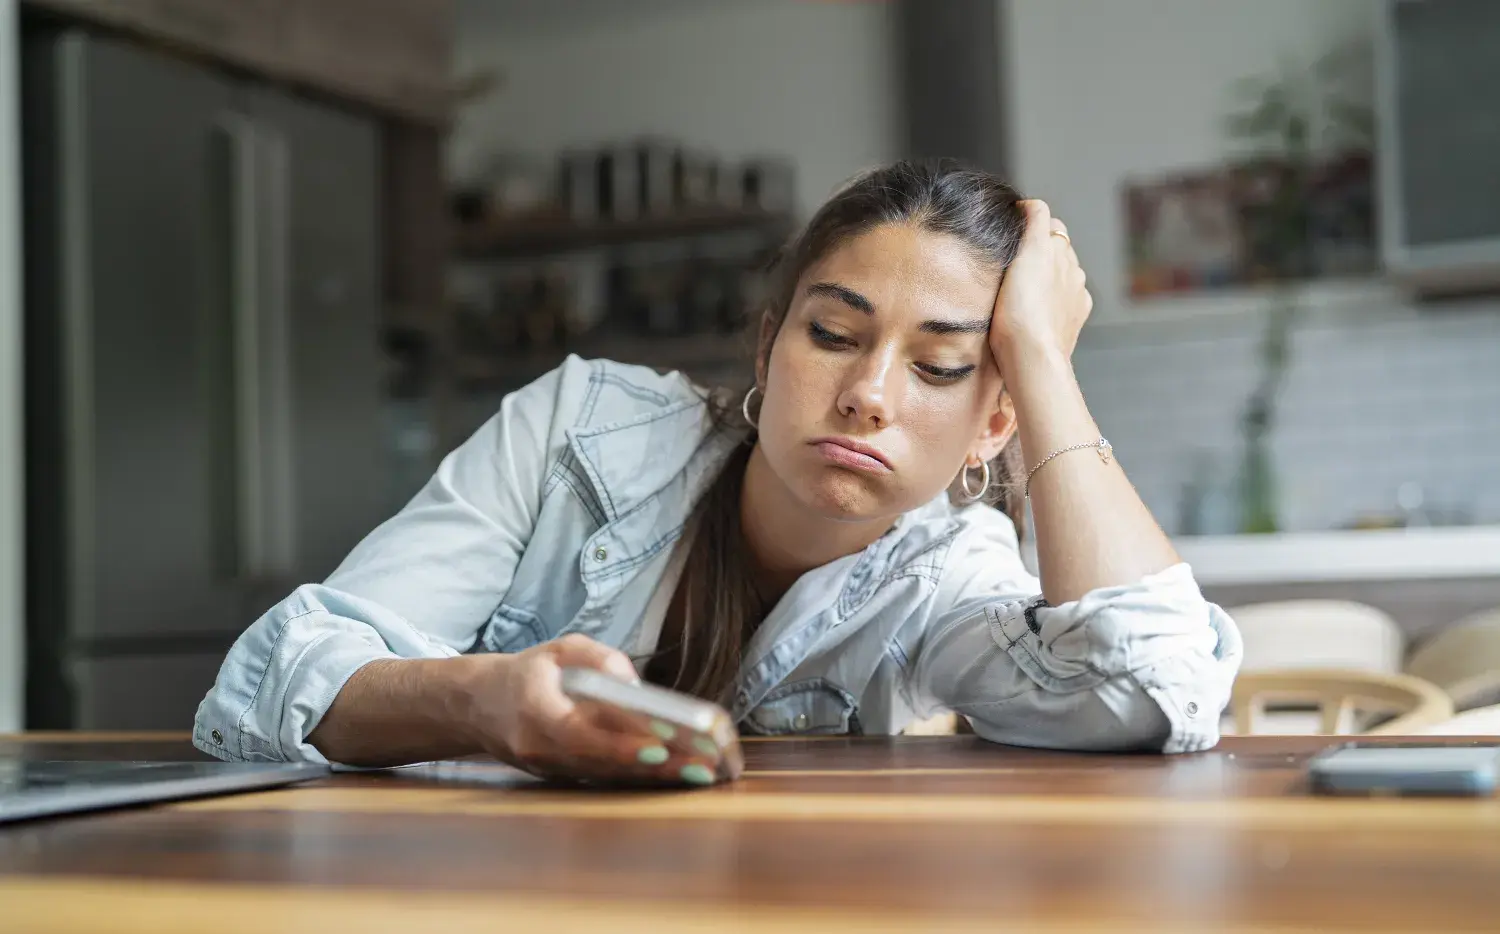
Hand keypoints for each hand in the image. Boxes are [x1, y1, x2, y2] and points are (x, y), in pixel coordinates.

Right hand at [464, 634, 723, 784]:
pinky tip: (675, 776)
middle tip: (699, 767)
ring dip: (653, 778)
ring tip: (699, 773)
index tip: (658, 746)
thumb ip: (597, 658)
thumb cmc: (529, 673)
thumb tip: (633, 684)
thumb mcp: (560, 649)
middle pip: (601, 763)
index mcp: (534, 710)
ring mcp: (548, 770)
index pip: (578, 733)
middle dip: (653, 767)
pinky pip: (603, 779)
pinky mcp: (560, 778)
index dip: (618, 744)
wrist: (479, 707)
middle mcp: (539, 748)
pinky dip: (638, 777)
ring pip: (606, 776)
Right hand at [990, 200, 1092, 363]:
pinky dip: (1056, 298)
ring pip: (1063, 273)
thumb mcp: (1026, 254)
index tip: (1011, 230)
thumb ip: (1035, 221)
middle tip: (1014, 261)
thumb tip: (1033, 203)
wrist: (1032, 356)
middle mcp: (1073, 269)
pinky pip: (1068, 299)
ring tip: (1024, 288)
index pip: (1048, 222)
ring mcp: (1076, 294)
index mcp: (1059, 251)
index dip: (1030, 223)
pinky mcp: (1075, 317)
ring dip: (1048, 274)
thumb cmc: (1020, 310)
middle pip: (1057, 247)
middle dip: (1041, 248)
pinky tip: (1039, 309)